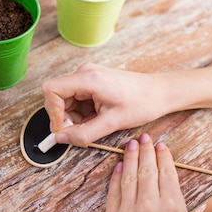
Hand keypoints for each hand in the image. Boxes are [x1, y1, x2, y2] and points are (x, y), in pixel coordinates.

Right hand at [42, 63, 168, 146]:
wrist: (160, 93)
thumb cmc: (142, 103)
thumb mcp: (112, 123)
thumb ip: (83, 133)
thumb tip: (61, 138)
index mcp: (88, 78)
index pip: (52, 90)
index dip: (53, 112)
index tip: (63, 128)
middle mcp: (85, 73)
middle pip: (58, 97)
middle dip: (67, 117)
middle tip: (83, 130)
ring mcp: (88, 76)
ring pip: (67, 100)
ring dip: (76, 116)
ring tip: (97, 123)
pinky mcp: (92, 82)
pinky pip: (77, 99)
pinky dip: (83, 112)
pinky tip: (99, 117)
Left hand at [102, 134, 202, 211]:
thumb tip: (202, 203)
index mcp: (174, 209)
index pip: (168, 174)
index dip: (163, 157)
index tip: (161, 146)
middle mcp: (152, 207)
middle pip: (148, 171)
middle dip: (146, 151)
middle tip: (144, 137)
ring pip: (130, 177)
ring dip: (130, 158)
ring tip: (130, 144)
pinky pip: (114, 193)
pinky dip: (116, 177)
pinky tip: (119, 166)